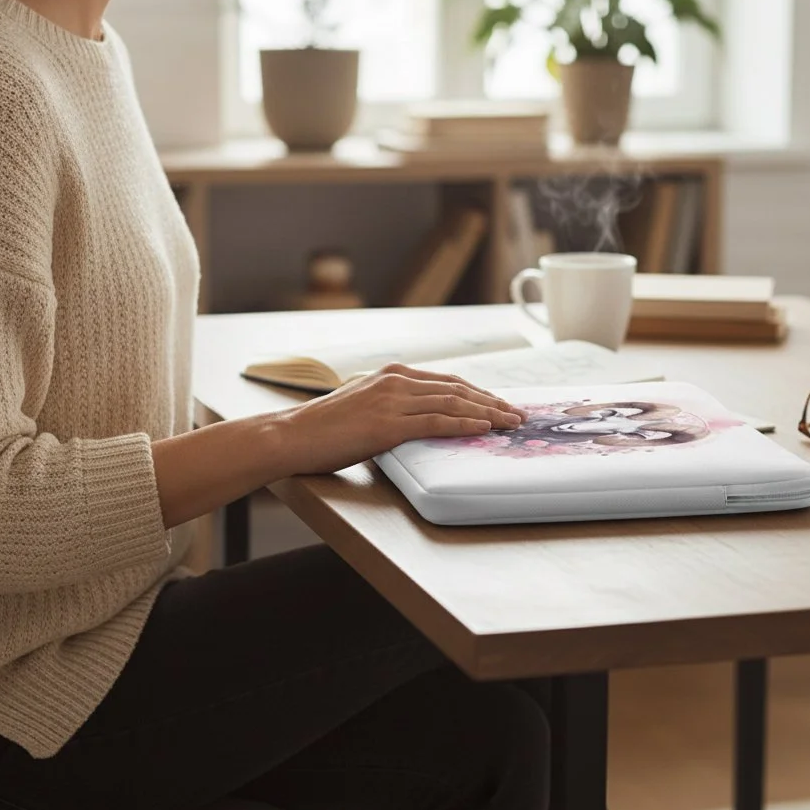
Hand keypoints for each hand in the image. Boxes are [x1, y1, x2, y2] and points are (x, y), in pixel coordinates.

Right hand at [275, 363, 528, 475]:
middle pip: (458, 388)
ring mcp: (392, 400)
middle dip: (492, 401)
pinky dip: (465, 423)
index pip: (447, 381)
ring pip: (453, 402)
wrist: (291, 436)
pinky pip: (436, 421)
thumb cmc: (324, 428)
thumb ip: (394, 406)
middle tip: (517, 414)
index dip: (479, 392)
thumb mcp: (364, 405)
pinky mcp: (388, 423)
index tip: (500, 404)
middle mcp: (395, 380)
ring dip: (489, 412)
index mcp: (392, 374)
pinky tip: (485, 427)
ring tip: (511, 422)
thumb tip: (420, 418)